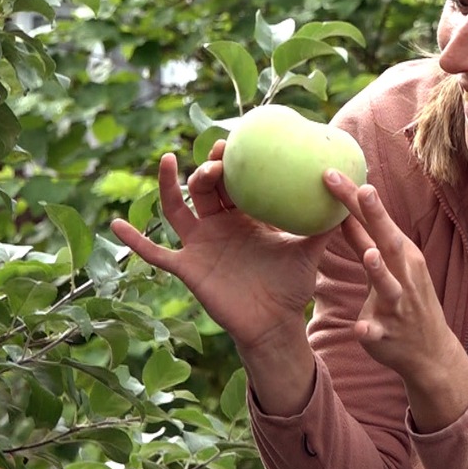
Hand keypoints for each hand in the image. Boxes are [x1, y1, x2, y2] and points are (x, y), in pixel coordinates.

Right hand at [111, 141, 329, 352]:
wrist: (275, 324)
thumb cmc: (293, 286)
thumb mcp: (311, 249)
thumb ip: (327, 222)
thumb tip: (352, 190)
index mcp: (246, 216)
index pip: (234, 181)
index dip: (231, 161)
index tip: (234, 144)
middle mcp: (220, 225)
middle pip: (205, 189)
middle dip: (206, 168)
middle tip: (214, 156)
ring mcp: (200, 245)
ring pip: (178, 209)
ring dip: (170, 185)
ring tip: (167, 160)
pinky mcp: (187, 268)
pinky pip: (156, 253)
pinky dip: (135, 240)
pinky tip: (115, 224)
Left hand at [326, 171, 465, 379]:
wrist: (429, 351)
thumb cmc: (405, 298)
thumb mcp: (388, 265)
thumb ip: (364, 240)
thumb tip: (343, 211)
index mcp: (401, 254)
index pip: (375, 221)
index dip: (355, 197)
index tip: (332, 172)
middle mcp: (403, 275)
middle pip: (387, 242)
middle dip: (376, 217)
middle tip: (364, 190)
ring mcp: (398, 305)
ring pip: (389, 286)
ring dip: (380, 270)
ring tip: (370, 254)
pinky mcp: (388, 334)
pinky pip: (377, 332)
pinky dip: (370, 329)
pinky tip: (361, 328)